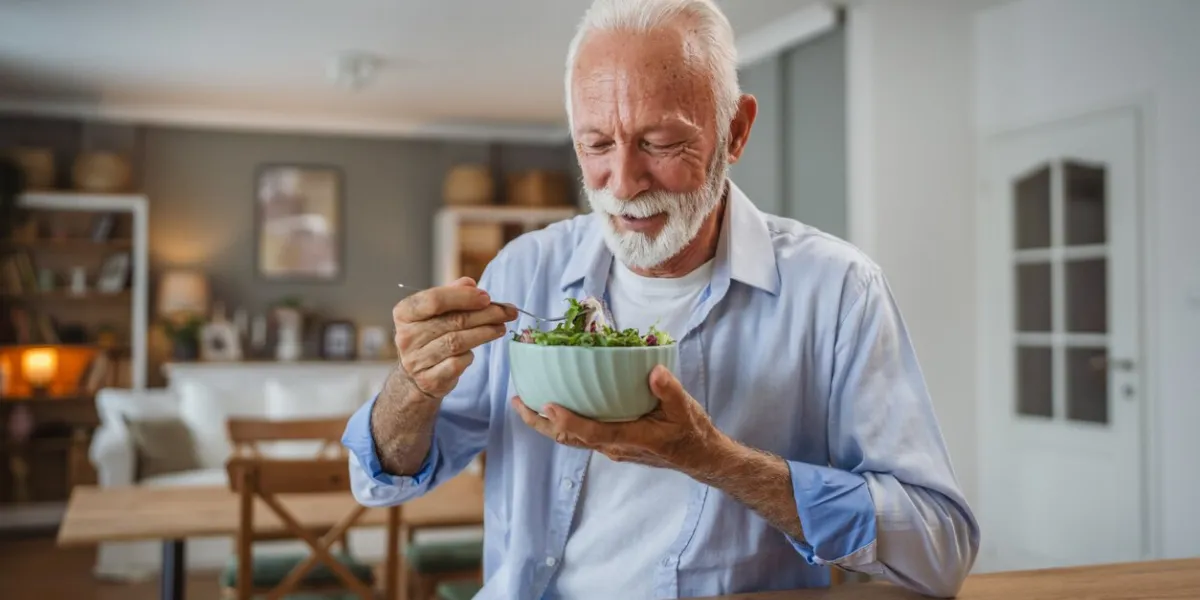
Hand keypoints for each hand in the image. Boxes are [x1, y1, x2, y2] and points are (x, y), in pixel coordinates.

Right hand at [393, 277, 516, 398]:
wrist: (415, 377)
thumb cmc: (430, 336)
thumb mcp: (435, 312)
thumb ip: (452, 294)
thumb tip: (470, 284)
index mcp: (405, 313)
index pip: (434, 300)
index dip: (464, 297)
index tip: (486, 297)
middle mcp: (406, 336)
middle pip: (453, 321)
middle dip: (485, 314)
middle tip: (507, 311)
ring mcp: (416, 360)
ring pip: (457, 342)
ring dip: (485, 333)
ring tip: (501, 327)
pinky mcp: (429, 379)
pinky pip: (458, 363)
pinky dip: (470, 355)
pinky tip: (477, 349)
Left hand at [512, 365, 727, 472]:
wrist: (700, 457)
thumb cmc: (692, 433)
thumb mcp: (686, 409)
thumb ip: (669, 391)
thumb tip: (655, 371)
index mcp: (630, 439)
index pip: (592, 433)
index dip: (568, 421)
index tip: (547, 405)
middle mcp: (614, 447)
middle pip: (569, 439)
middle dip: (540, 422)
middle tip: (518, 402)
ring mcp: (611, 448)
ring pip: (572, 439)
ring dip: (546, 423)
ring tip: (526, 403)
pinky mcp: (613, 444)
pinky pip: (581, 435)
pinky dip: (563, 422)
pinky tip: (557, 407)